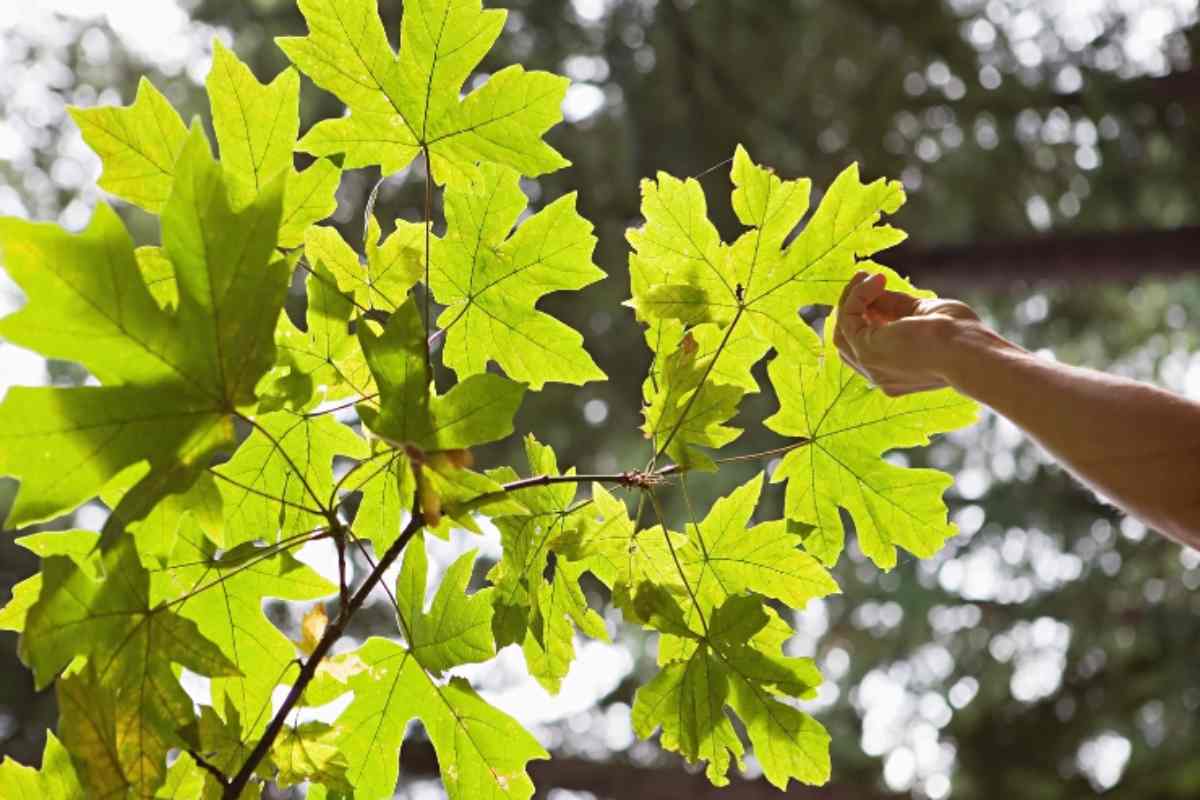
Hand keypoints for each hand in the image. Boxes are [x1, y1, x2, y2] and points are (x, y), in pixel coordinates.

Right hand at [834, 271, 980, 395]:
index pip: (867, 346)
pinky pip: (848, 318)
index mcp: (897, 374)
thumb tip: (875, 291)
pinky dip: (857, 295)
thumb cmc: (962, 337)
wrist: (971, 353)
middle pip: (847, 342)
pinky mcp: (866, 351)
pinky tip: (875, 280)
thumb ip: (897, 308)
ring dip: (850, 300)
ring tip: (866, 277)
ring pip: (841, 331)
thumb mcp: (924, 314)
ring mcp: (870, 367)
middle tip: (864, 280)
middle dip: (852, 307)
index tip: (878, 289)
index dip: (867, 316)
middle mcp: (879, 377)